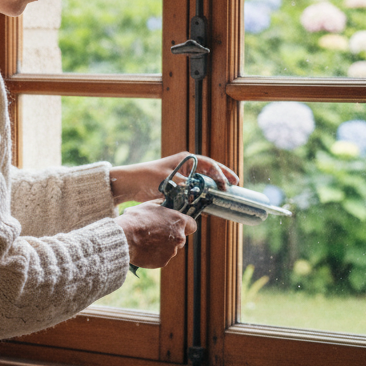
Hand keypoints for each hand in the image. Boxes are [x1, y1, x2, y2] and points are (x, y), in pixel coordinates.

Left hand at [110, 152, 239, 204]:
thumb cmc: (148, 177)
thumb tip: (198, 195)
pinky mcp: (178, 187)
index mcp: (186, 160)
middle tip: (235, 186)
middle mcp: (187, 167)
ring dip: (213, 189)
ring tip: (225, 196)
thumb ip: (185, 186)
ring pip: (203, 182)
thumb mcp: (169, 180)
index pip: (210, 164)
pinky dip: (202, 196)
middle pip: (210, 172)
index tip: (228, 183)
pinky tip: (209, 205)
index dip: (221, 173)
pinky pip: (195, 191)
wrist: (131, 184)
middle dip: (222, 179)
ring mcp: (183, 177)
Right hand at [114, 202, 197, 269]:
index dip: (185, 225)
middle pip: (180, 238)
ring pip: (170, 249)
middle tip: (156, 234)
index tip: (177, 226)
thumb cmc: (136, 220)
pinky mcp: (163, 262)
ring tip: (147, 242)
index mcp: (178, 222)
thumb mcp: (149, 206)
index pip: (192, 225)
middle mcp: (179, 237)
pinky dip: (155, 255)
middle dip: (171, 237)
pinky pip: (161, 258)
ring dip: (162, 246)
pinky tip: (144, 249)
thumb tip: (163, 206)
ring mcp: (172, 251)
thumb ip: (161, 208)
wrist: (124, 238)